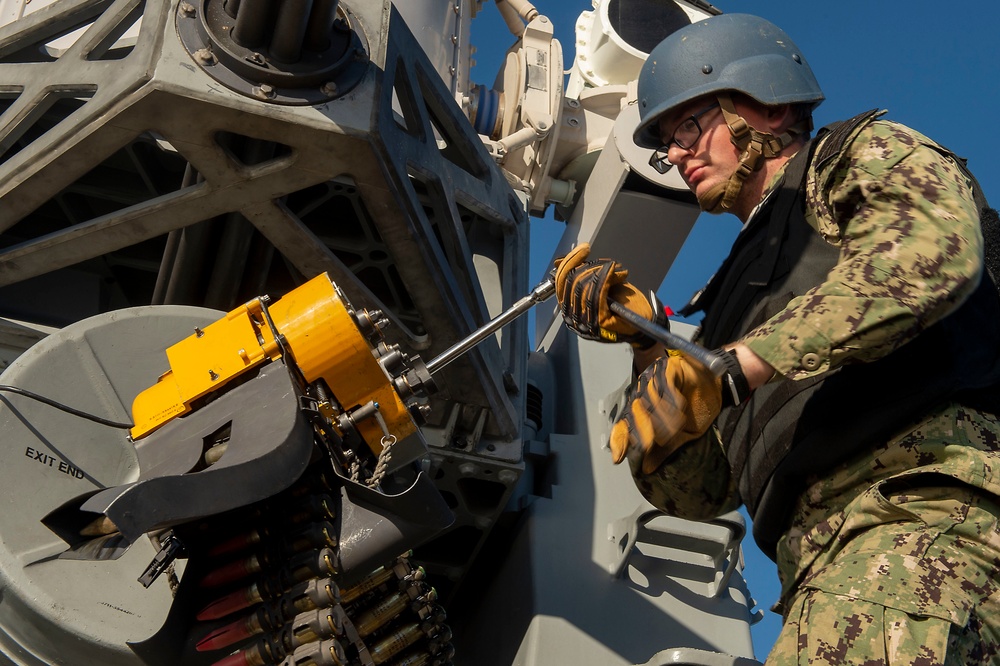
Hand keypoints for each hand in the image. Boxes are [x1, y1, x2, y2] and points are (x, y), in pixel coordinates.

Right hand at [553, 243, 655, 345]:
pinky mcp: (600, 322)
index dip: (570, 262)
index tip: (584, 249)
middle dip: (591, 267)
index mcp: (569, 308)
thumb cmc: (623, 303)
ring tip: (618, 271)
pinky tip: (618, 274)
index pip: (560, 282)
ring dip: (602, 272)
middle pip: (571, 282)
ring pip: (584, 286)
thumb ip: (582, 274)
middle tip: (609, 264)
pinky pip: (597, 293)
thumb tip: (560, 261)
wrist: (645, 320)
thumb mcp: (599, 284)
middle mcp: (573, 318)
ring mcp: (585, 322)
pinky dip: (607, 278)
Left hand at [610, 352, 721, 473]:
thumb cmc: (697, 407)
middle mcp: (643, 393)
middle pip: (634, 414)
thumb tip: (646, 469)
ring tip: (673, 429)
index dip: (620, 440)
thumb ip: (663, 450)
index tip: (618, 458)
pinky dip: (672, 400)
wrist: (717, 386)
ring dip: (660, 418)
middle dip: (642, 432)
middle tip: (649, 444)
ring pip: (649, 401)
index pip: (625, 425)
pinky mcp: (668, 369)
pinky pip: (665, 386)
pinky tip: (681, 408)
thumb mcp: (681, 435)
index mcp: (642, 408)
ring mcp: (653, 379)